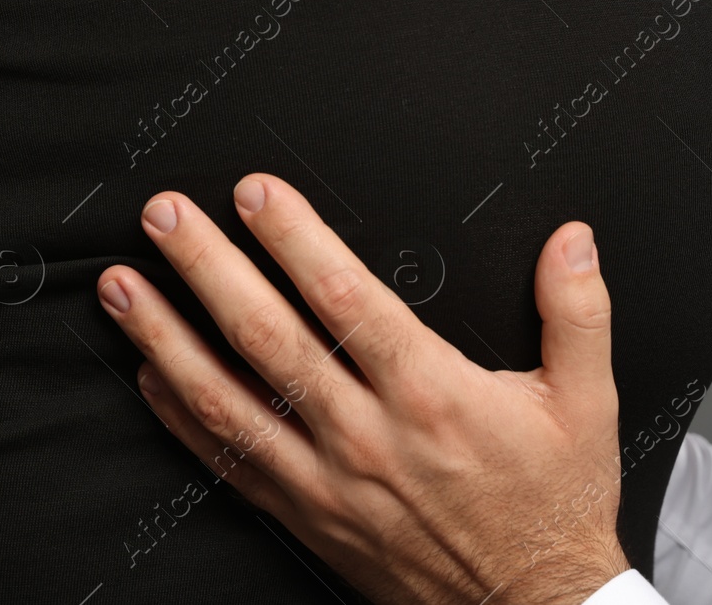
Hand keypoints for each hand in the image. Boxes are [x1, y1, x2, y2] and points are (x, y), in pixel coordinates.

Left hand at [96, 175, 628, 604]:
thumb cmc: (555, 503)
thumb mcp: (587, 401)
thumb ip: (577, 311)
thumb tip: (571, 239)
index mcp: (433, 395)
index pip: (345, 299)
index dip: (294, 238)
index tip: (255, 193)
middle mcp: (369, 436)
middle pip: (267, 337)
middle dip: (207, 268)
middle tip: (164, 217)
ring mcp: (329, 482)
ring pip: (228, 399)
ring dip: (167, 337)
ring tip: (124, 287)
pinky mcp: (309, 518)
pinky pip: (229, 462)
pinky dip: (180, 418)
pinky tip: (149, 376)